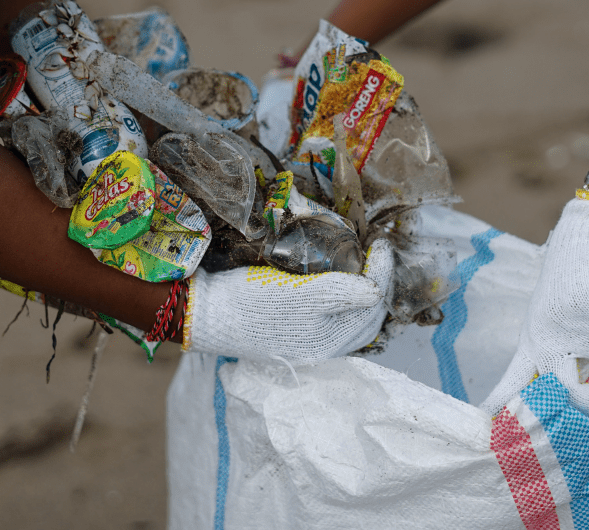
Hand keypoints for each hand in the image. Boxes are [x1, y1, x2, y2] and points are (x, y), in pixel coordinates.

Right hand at [184, 239, 394, 361]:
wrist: (205, 314)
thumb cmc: (250, 303)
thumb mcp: (298, 294)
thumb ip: (340, 293)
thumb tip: (377, 290)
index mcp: (330, 342)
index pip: (373, 304)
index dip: (382, 271)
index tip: (381, 242)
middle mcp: (325, 346)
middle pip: (368, 314)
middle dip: (378, 281)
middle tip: (376, 250)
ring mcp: (310, 340)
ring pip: (352, 316)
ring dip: (363, 289)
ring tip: (362, 262)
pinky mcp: (295, 330)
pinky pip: (333, 315)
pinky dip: (343, 296)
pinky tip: (339, 279)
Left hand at [480, 194, 588, 417]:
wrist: (586, 236)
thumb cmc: (574, 281)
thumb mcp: (557, 319)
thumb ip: (565, 351)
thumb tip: (582, 389)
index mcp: (534, 339)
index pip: (515, 378)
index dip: (504, 402)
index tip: (487, 421)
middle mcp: (547, 336)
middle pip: (567, 389)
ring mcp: (570, 324)